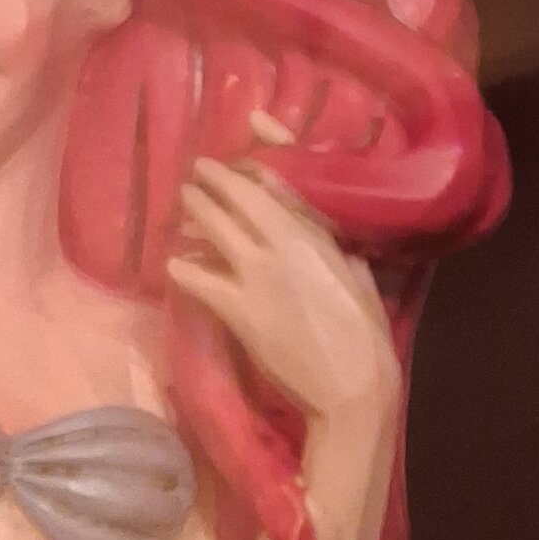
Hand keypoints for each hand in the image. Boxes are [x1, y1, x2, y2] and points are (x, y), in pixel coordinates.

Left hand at [167, 160, 399, 422]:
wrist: (349, 385)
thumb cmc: (365, 335)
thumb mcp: (359, 277)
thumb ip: (337, 253)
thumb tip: (328, 244)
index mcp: (315, 236)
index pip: (276, 188)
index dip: (252, 167)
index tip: (238, 154)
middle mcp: (282, 246)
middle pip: (239, 202)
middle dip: (214, 184)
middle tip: (196, 174)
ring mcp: (256, 277)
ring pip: (216, 233)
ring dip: (196, 216)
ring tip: (182, 208)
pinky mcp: (239, 311)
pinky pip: (203, 283)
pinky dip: (185, 272)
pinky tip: (173, 265)